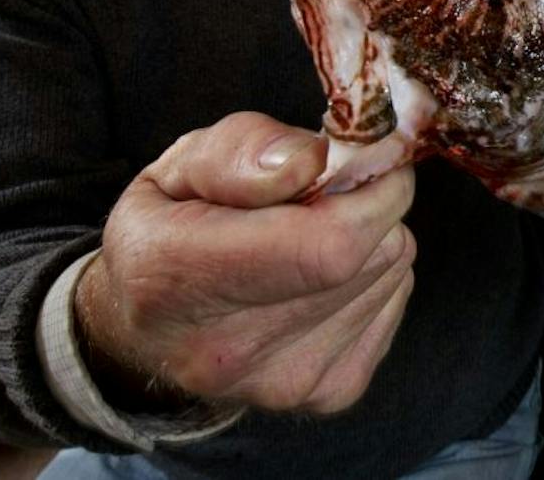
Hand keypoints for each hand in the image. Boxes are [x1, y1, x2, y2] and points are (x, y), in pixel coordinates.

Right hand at [75, 112, 415, 414]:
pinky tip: (323, 272)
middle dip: (369, 201)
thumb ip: (241, 150)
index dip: (372, 189)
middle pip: (370, 253)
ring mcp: (286, 382)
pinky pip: (393, 302)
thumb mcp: (179, 165)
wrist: (150, 329)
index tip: (369, 154)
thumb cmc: (168, 229)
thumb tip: (313, 160)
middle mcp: (233, 350)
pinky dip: (374, 274)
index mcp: (180, 276)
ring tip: (313, 231)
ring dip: (372, 236)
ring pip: (392, 272)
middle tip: (330, 188)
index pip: (328, 243)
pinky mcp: (328, 394)